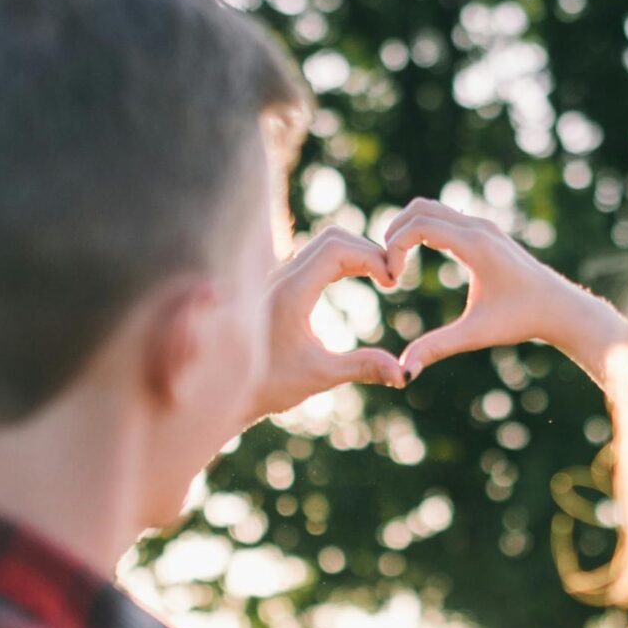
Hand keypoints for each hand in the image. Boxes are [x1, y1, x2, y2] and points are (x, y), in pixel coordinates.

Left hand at [246, 227, 406, 423]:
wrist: (224, 388)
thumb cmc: (269, 385)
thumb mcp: (319, 376)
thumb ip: (363, 368)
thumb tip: (403, 373)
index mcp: (291, 292)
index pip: (337, 249)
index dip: (372, 257)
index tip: (392, 282)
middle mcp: (282, 276)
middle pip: (333, 238)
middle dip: (368, 251)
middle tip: (391, 279)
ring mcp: (279, 277)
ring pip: (323, 244)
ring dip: (355, 253)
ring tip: (380, 279)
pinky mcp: (280, 284)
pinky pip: (315, 256)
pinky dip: (341, 260)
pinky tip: (358, 281)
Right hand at [379, 199, 627, 385]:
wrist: (561, 308)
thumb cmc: (522, 320)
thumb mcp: (476, 334)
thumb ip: (436, 348)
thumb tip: (403, 372)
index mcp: (475, 245)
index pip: (419, 226)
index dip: (395, 247)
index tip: (392, 279)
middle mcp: (479, 228)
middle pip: (420, 209)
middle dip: (395, 232)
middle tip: (387, 267)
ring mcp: (484, 226)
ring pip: (432, 209)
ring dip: (408, 228)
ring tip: (397, 262)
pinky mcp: (486, 232)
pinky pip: (445, 217)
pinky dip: (423, 228)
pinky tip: (417, 257)